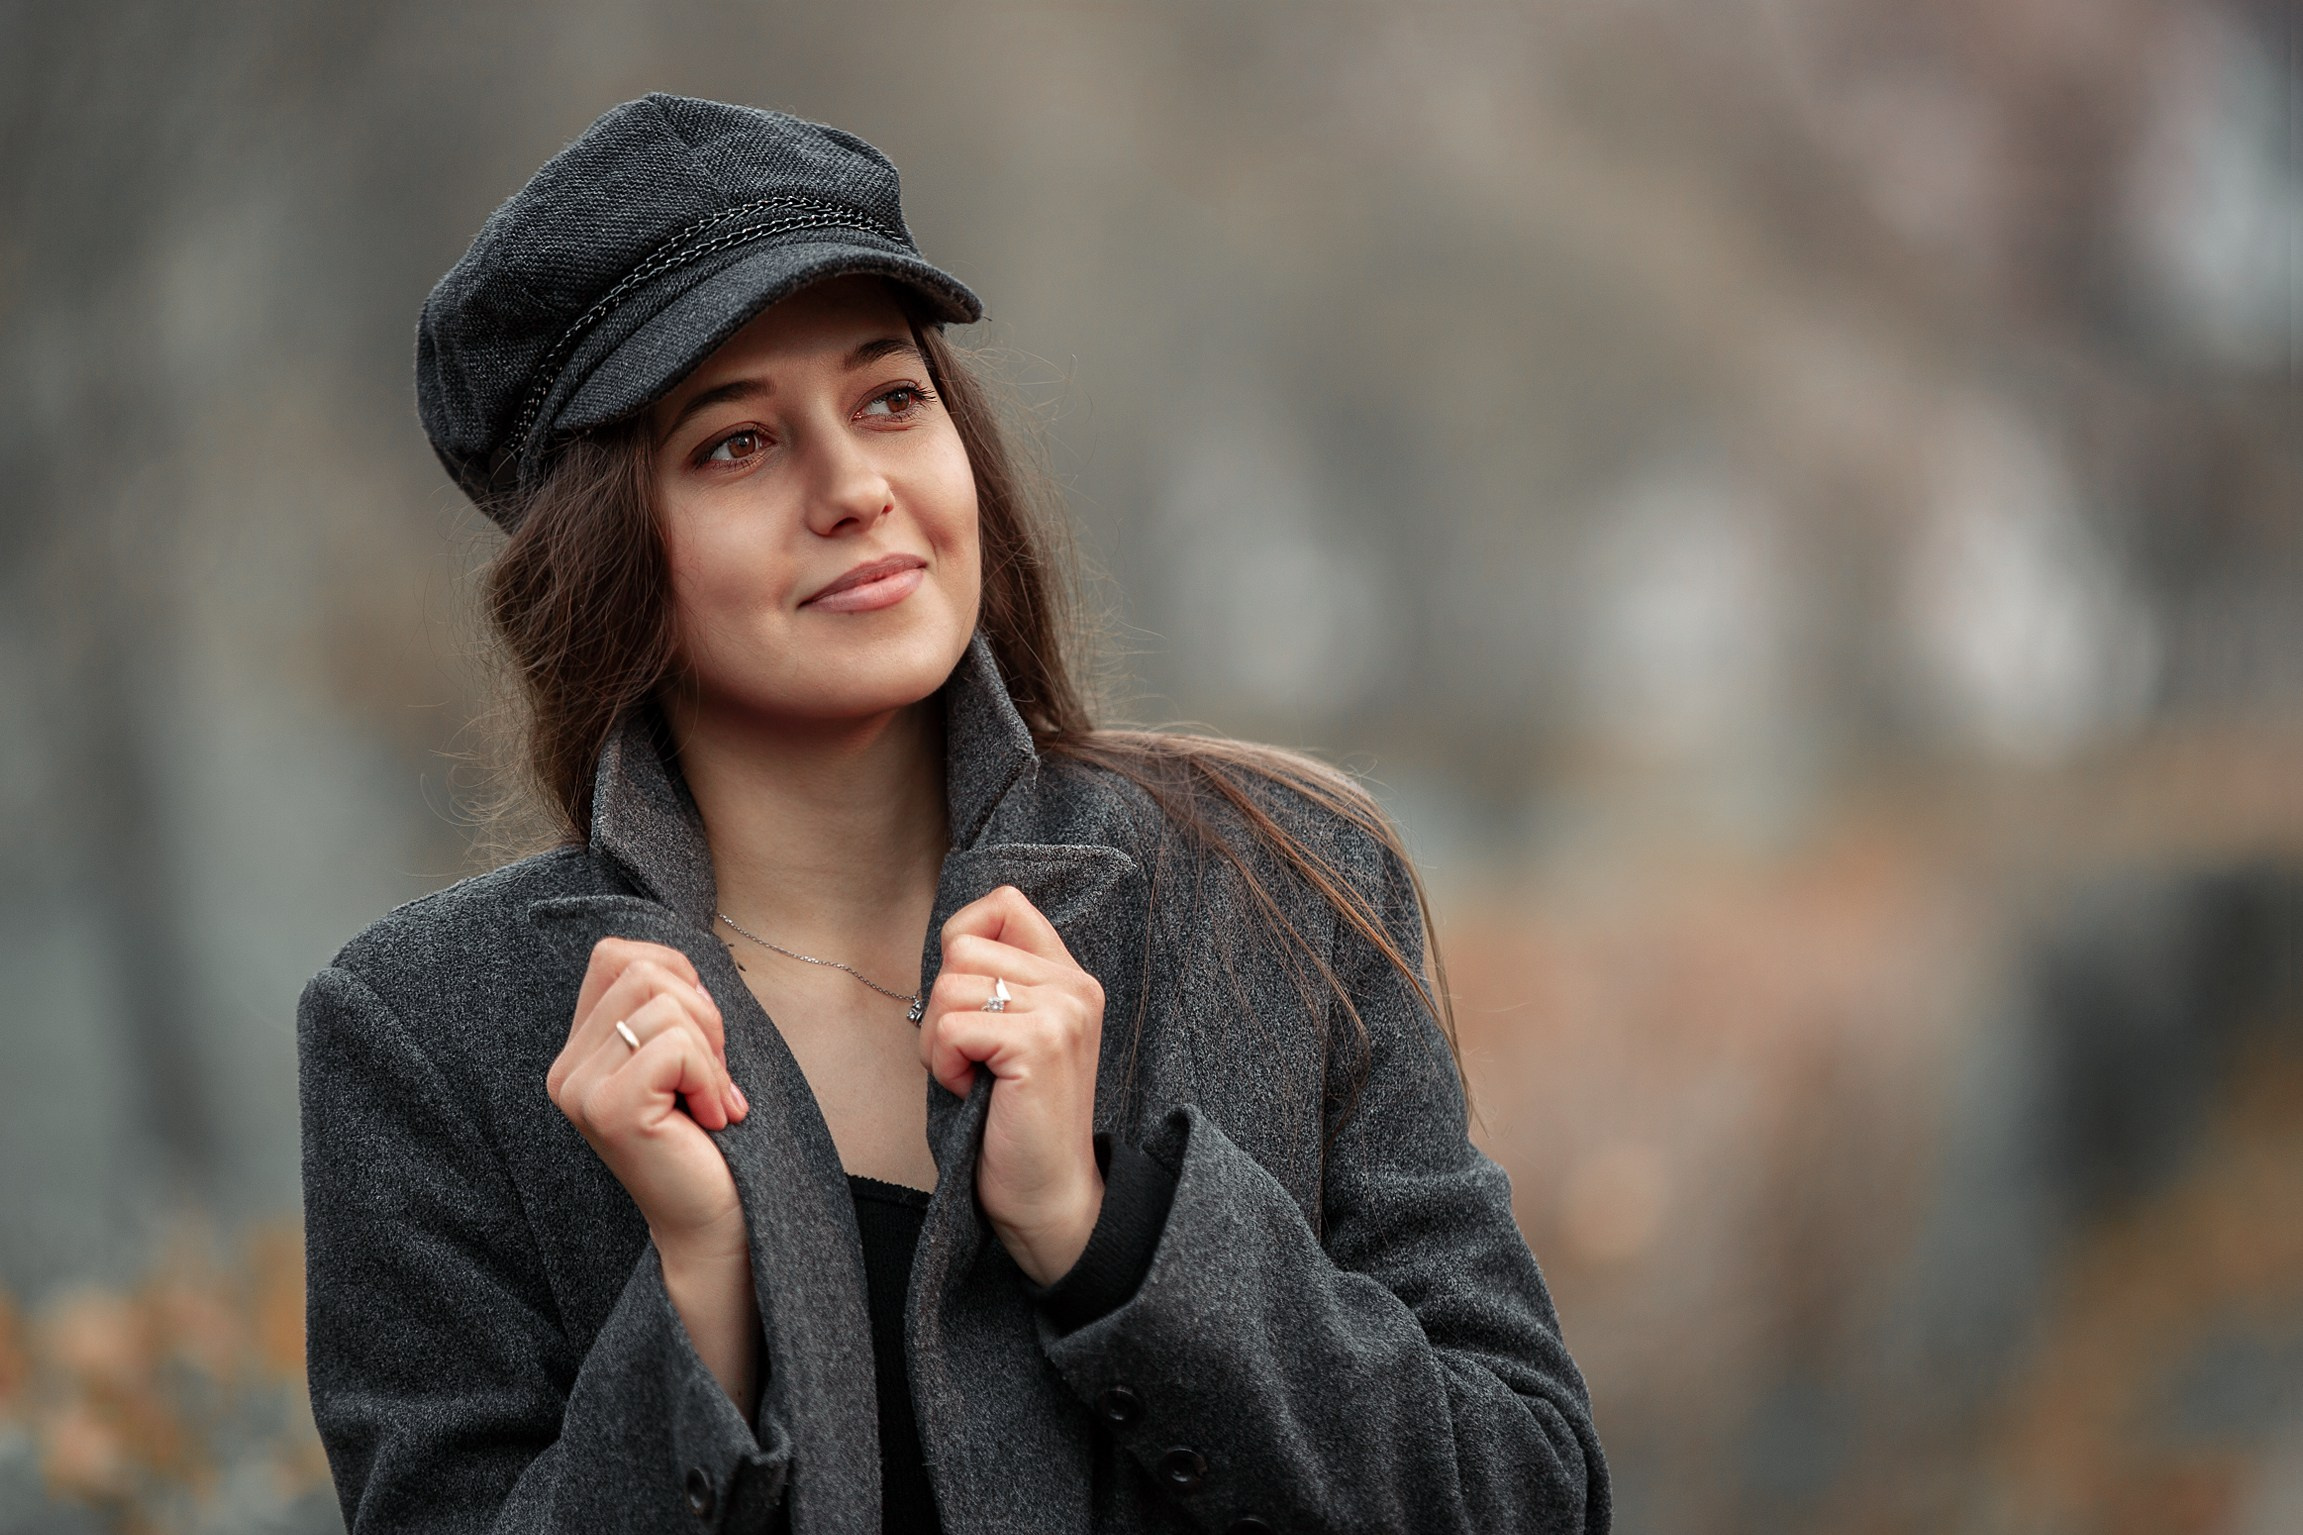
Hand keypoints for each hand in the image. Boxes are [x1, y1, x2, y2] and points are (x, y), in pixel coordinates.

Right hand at [547, 938, 747, 1254]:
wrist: (714, 1221)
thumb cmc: (708, 1136)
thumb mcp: (684, 1056)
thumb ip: (667, 1005)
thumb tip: (680, 960)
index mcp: (578, 1051)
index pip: (614, 955)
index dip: (675, 974)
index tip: (701, 1035)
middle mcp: (565, 1069)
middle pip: (643, 970)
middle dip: (702, 1013)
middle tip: (713, 1074)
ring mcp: (580, 1089)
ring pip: (664, 1004)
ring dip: (710, 1052)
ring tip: (711, 1100)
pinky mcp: (609, 1108)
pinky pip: (675, 1046)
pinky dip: (710, 1078)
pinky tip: (710, 1119)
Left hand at [918, 885, 1106, 1284]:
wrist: (1048, 1197)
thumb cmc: (1012, 1121)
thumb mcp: (1007, 1036)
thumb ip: (994, 983)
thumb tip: (949, 942)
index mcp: (1071, 978)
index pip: (1005, 904)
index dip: (963, 941)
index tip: (967, 1005)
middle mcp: (1075, 986)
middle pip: (962, 946)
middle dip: (942, 1006)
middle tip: (968, 1059)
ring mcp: (1062, 1011)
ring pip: (950, 984)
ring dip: (939, 1040)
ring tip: (973, 1078)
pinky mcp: (1040, 1043)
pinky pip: (951, 1026)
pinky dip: (944, 1065)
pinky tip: (974, 1092)